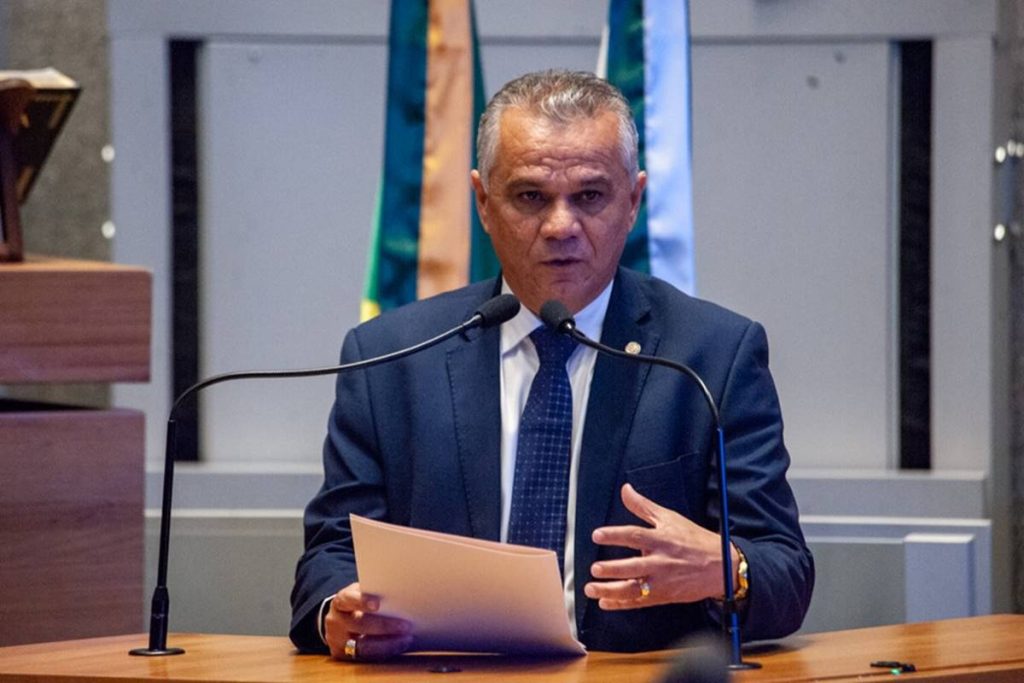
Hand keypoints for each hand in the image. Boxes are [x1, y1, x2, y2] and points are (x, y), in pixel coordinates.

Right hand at [324, 582, 413, 660]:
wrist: (338, 622)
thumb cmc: (356, 603)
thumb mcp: (359, 593)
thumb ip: (373, 592)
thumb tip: (398, 594)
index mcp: (339, 602)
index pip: (347, 600)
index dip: (361, 601)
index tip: (377, 604)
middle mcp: (335, 622)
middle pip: (359, 625)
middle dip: (384, 626)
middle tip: (406, 625)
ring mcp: (338, 641)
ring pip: (364, 646)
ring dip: (388, 643)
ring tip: (407, 638)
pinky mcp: (344, 656)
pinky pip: (367, 657)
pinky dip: (385, 651)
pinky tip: (400, 646)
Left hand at [583, 483, 738, 609]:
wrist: (722, 567)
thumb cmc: (694, 540)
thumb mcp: (670, 518)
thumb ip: (643, 506)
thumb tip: (625, 489)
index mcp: (662, 540)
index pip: (635, 536)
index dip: (615, 535)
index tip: (597, 535)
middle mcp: (661, 562)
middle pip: (633, 566)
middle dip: (612, 569)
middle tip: (595, 568)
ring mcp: (662, 582)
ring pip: (633, 589)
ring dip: (610, 591)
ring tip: (591, 589)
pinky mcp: (664, 596)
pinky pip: (640, 602)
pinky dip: (622, 603)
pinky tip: (605, 602)